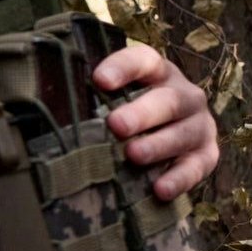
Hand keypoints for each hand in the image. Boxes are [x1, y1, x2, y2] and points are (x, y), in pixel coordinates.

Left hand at [97, 41, 220, 200]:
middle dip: (142, 113)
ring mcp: (199, 125)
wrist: (164, 140)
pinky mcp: (207, 154)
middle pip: (168, 100)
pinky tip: (159, 189)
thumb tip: (44, 105)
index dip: (124, 68)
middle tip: (116, 125)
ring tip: (133, 155)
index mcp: (158, 74)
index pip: (144, 61)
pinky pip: (198, 166)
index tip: (99, 80)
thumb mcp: (110, 101)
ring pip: (185, 132)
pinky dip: (180, 178)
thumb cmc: (123, 118)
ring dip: (159, 144)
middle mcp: (184, 95)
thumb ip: (87, 99)